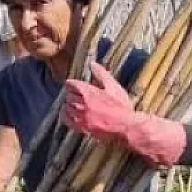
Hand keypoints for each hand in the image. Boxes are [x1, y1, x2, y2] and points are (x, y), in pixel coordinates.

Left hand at [62, 62, 185, 166]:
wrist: (125, 126)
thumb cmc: (121, 106)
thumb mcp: (113, 87)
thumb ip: (101, 74)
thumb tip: (92, 64)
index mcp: (88, 92)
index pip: (71, 84)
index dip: (72, 83)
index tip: (74, 85)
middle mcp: (81, 104)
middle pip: (68, 95)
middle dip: (72, 93)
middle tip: (76, 94)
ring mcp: (80, 116)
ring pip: (66, 107)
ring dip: (69, 104)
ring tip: (75, 104)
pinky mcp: (81, 127)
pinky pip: (66, 120)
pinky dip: (66, 116)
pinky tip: (71, 114)